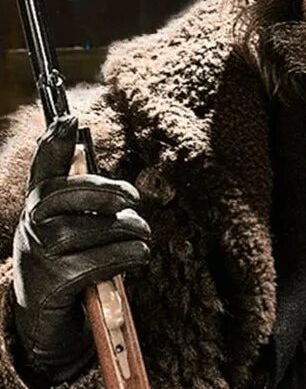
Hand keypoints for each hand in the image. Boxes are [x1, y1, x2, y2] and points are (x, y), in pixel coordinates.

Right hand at [11, 115, 150, 382]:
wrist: (44, 315)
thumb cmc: (68, 257)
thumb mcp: (72, 221)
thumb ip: (85, 194)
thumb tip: (90, 149)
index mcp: (39, 203)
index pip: (44, 168)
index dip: (55, 143)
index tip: (69, 120)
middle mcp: (32, 223)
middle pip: (72, 194)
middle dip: (110, 192)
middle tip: (136, 199)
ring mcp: (39, 253)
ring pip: (91, 230)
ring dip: (128, 231)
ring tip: (143, 235)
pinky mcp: (54, 282)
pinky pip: (100, 261)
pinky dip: (127, 256)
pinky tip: (139, 255)